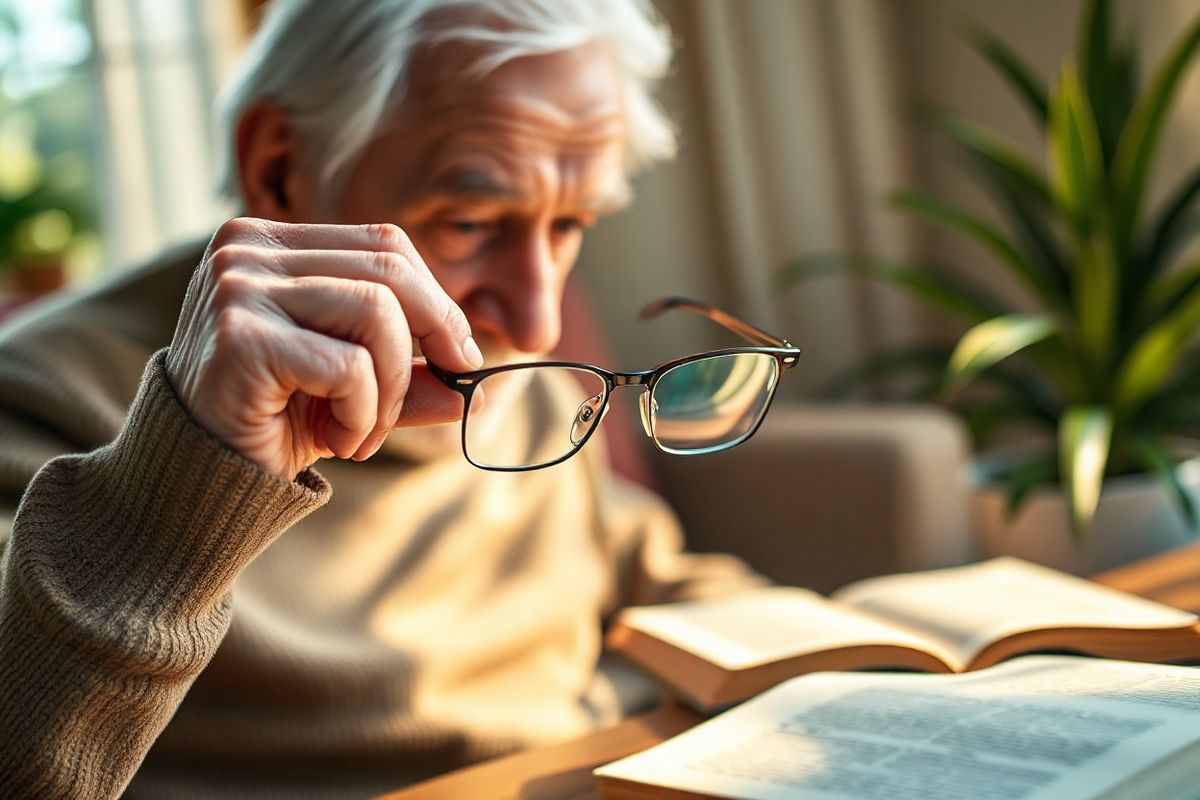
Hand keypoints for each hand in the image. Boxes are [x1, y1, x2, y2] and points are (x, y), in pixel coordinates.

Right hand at [165, 217, 482, 479]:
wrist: (198, 474)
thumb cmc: (272, 420)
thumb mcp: (357, 391)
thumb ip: (414, 377)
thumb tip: (480, 384)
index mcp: (271, 242)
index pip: (385, 245)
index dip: (438, 302)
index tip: (460, 360)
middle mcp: (247, 248)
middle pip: (391, 270)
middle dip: (433, 340)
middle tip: (440, 396)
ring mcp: (238, 286)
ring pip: (378, 315)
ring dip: (393, 391)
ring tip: (366, 433)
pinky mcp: (240, 336)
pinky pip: (350, 366)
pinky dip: (363, 415)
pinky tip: (338, 443)